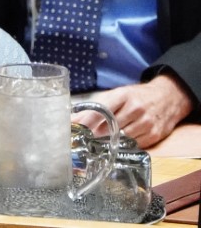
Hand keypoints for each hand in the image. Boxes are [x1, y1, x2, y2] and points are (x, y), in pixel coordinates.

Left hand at [72, 74, 193, 147]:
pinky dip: (124, 146)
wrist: (168, 97)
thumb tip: (73, 120)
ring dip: (109, 142)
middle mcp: (135, 108)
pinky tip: (118, 145)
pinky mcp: (155, 135)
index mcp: (122, 96)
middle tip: (84, 141)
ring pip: (121, 139)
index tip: (75, 130)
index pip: (101, 110)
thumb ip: (96, 107)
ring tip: (99, 144)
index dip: (87, 122)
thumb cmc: (136, 96)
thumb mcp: (117, 95)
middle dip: (95, 135)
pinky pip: (134, 145)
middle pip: (110, 127)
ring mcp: (146, 123)